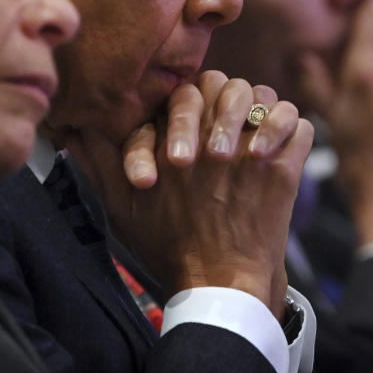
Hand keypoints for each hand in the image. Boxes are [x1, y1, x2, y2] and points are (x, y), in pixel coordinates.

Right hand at [66, 71, 313, 318]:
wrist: (219, 287)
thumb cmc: (169, 247)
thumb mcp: (122, 205)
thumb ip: (101, 161)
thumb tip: (73, 128)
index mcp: (176, 144)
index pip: (186, 90)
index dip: (187, 104)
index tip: (189, 130)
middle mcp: (213, 141)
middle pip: (227, 84)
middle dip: (226, 96)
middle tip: (226, 123)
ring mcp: (251, 153)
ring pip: (266, 98)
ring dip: (262, 108)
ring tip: (256, 128)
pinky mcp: (283, 171)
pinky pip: (299, 125)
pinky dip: (292, 129)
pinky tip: (281, 144)